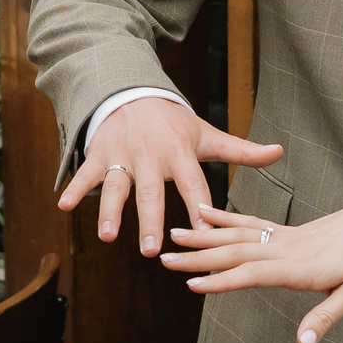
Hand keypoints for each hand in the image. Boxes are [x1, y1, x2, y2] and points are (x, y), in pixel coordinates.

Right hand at [59, 96, 280, 256]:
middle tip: (151, 250)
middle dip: (151, 220)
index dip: (201, 209)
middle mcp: (151, 155)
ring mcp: (123, 155)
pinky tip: (63, 206)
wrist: (133, 91)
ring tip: (108, 237)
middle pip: (151, 192)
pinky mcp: (100, 154)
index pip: (193, 185)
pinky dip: (75, 189)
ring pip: (117, 187)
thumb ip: (241, 150)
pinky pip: (86, 174)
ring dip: (110, 211)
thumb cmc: (175, 123)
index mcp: (181, 153)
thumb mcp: (206, 134)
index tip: (206, 235)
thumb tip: (279, 152)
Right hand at [161, 191, 342, 342]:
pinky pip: (252, 224)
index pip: (253, 274)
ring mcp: (286, 237)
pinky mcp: (289, 231)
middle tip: (165, 258)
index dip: (221, 281)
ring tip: (175, 234)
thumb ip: (326, 317)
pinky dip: (227, 219)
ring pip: (238, 235)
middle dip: (199, 256)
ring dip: (205, 236)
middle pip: (235, 252)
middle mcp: (287, 248)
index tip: (191, 284)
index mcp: (301, 267)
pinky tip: (206, 213)